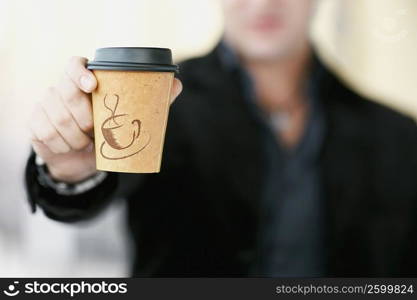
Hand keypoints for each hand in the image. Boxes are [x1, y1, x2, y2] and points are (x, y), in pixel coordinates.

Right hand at [29, 56, 182, 182]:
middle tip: (97, 131)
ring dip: (78, 137)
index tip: (92, 85)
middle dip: (86, 119)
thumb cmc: (108, 131)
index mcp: (83, 81)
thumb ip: (150, 100)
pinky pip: (48, 135)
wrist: (83, 158)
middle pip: (67, 96)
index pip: (74, 65)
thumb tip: (176, 83)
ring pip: (59, 119)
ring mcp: (45, 106)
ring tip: (88, 142)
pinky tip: (73, 147)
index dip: (80, 72)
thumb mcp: (128, 117)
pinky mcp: (36, 125)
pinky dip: (65, 147)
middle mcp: (60, 89)